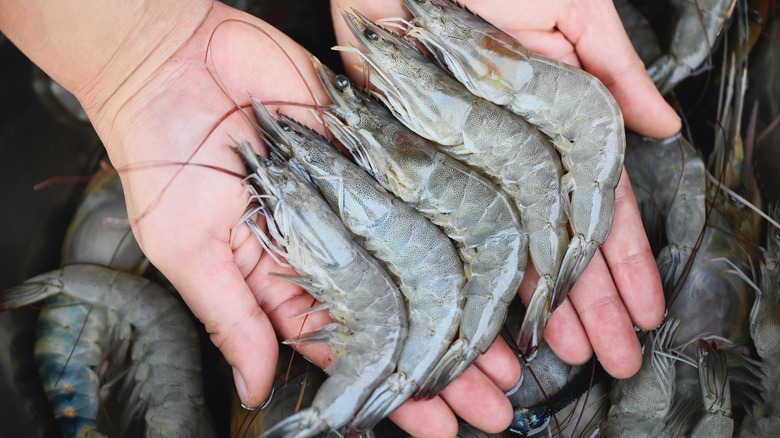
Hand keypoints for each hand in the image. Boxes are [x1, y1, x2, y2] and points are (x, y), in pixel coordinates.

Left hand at [331, 0, 680, 433]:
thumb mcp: (573, 9)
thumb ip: (615, 69)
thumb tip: (665, 124)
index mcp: (562, 124)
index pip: (602, 208)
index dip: (623, 262)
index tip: (643, 310)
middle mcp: (519, 158)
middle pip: (561, 244)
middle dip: (591, 302)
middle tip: (614, 356)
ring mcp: (473, 170)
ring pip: (514, 251)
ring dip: (542, 304)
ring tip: (569, 354)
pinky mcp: (424, 170)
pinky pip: (453, 234)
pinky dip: (475, 276)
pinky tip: (495, 316)